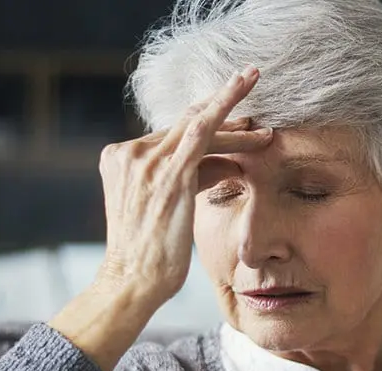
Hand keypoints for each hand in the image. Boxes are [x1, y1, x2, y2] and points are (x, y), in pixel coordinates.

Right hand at [94, 64, 271, 309]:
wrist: (133, 280)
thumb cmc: (152, 255)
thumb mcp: (167, 208)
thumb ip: (190, 178)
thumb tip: (229, 163)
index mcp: (120, 158)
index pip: (171, 134)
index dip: (207, 122)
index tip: (234, 118)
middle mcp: (130, 153)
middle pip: (185, 123)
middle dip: (221, 104)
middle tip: (249, 80)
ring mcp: (146, 161)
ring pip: (200, 126)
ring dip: (235, 114)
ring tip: (260, 97)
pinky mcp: (169, 174)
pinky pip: (202, 133)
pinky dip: (225, 112)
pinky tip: (248, 104)